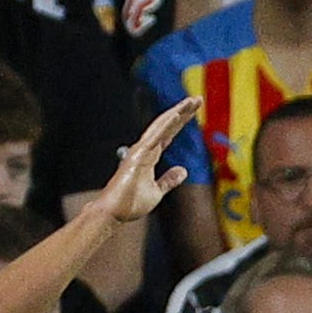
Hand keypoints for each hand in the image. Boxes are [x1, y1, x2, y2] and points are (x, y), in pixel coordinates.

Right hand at [87, 99, 195, 227]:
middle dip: (182, 112)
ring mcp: (140, 151)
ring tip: (191, 101)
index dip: (181, 122)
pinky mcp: (137, 155)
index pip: (169, 135)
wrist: (114, 213)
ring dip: (177, 113)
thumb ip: (169, 180)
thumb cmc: (130, 204)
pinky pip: (154, 137)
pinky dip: (165, 125)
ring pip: (161, 127)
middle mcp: (145, 149)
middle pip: (167, 126)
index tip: (194, 110)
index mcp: (150, 156)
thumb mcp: (157, 192)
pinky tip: (176, 115)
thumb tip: (183, 170)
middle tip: (197, 99)